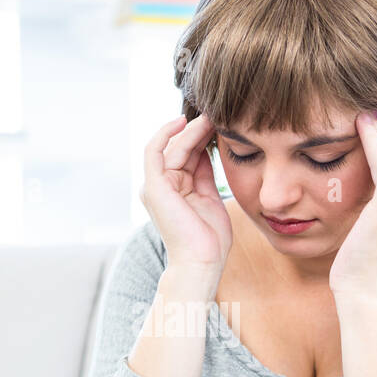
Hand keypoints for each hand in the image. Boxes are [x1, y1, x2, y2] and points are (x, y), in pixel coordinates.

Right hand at [139, 112, 232, 278]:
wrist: (201, 262)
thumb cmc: (210, 239)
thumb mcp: (211, 197)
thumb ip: (206, 174)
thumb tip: (210, 148)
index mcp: (174, 189)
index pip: (188, 154)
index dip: (204, 137)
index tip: (223, 123)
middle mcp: (161, 186)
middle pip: (180, 147)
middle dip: (198, 130)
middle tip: (219, 113)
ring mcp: (155, 185)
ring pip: (171, 146)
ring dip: (190, 130)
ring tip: (210, 117)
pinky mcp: (154, 186)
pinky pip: (155, 150)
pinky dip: (167, 133)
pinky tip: (184, 122)